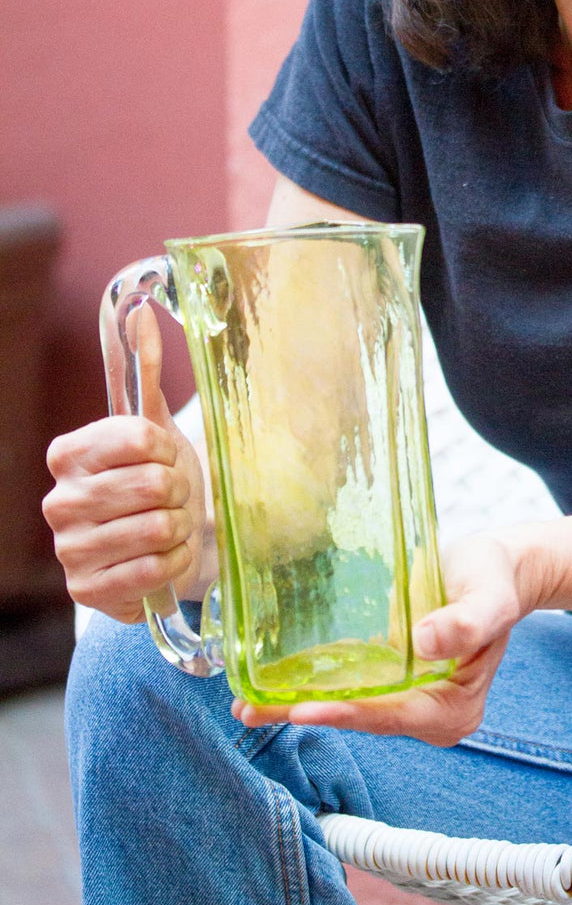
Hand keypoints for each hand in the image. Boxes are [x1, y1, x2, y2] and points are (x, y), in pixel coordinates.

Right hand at [44, 305, 209, 622]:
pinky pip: (154, 570)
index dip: (166, 448)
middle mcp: (59, 500)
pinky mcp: (87, 591)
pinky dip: (174, 563)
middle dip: (179, 490)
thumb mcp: (153, 426)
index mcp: (69, 453)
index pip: (139, 438)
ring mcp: (69, 549)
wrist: (164, 543)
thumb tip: (140, 312)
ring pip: (157, 529)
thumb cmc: (157, 479)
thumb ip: (144, 370)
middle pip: (152, 485)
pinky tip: (165, 557)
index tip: (164, 456)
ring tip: (170, 526)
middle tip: (174, 496)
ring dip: (179, 528)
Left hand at [231, 532, 528, 745]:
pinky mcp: (391, 681)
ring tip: (246, 704)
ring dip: (300, 705)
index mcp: (454, 708)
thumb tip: (426, 642)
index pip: (392, 714)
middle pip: (362, 717)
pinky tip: (273, 685)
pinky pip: (349, 688)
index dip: (347, 712)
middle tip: (250, 710)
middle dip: (309, 713)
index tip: (305, 710)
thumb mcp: (488, 596)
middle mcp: (428, 714)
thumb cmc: (493, 578)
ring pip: (349, 707)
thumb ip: (467, 622)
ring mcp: (408, 701)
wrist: (495, 568)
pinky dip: (313, 687)